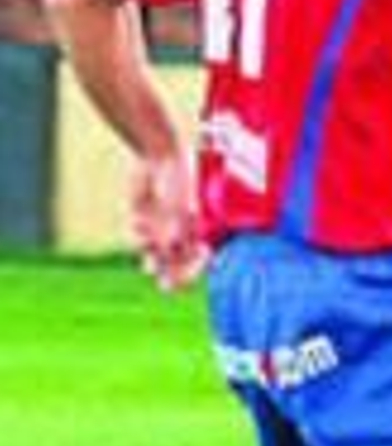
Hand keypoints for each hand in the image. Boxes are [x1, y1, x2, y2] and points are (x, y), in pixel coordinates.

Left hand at [130, 149, 205, 289]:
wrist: (157, 157)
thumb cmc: (176, 179)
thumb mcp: (178, 206)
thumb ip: (174, 230)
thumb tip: (171, 250)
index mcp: (195, 228)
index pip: (198, 257)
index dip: (194, 269)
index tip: (186, 280)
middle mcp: (178, 231)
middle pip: (176, 262)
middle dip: (172, 275)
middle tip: (166, 288)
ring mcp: (160, 227)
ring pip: (156, 254)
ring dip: (152, 258)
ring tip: (148, 261)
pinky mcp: (143, 221)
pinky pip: (139, 239)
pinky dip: (138, 235)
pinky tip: (138, 222)